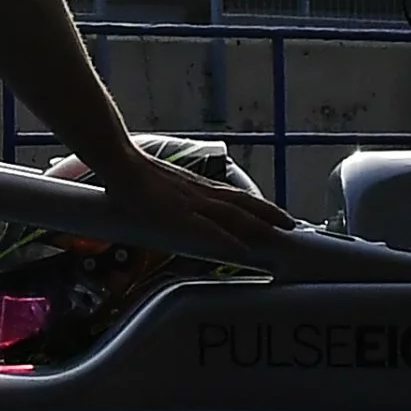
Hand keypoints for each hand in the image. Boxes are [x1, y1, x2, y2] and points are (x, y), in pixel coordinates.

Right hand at [85, 144, 293, 258]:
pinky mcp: (176, 213)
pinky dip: (225, 238)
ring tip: (279, 235)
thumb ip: (178, 200)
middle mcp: (201, 192)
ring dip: (258, 225)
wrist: (118, 161)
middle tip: (292, 226)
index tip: (278, 216)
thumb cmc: (135, 176)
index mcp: (199, 188)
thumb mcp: (163, 188)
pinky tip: (239, 248)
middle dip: (269, 215)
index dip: (259, 207)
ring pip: (233, 214)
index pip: (236, 197)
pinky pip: (206, 228)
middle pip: (243, 203)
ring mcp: (190, 202)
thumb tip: (180, 212)